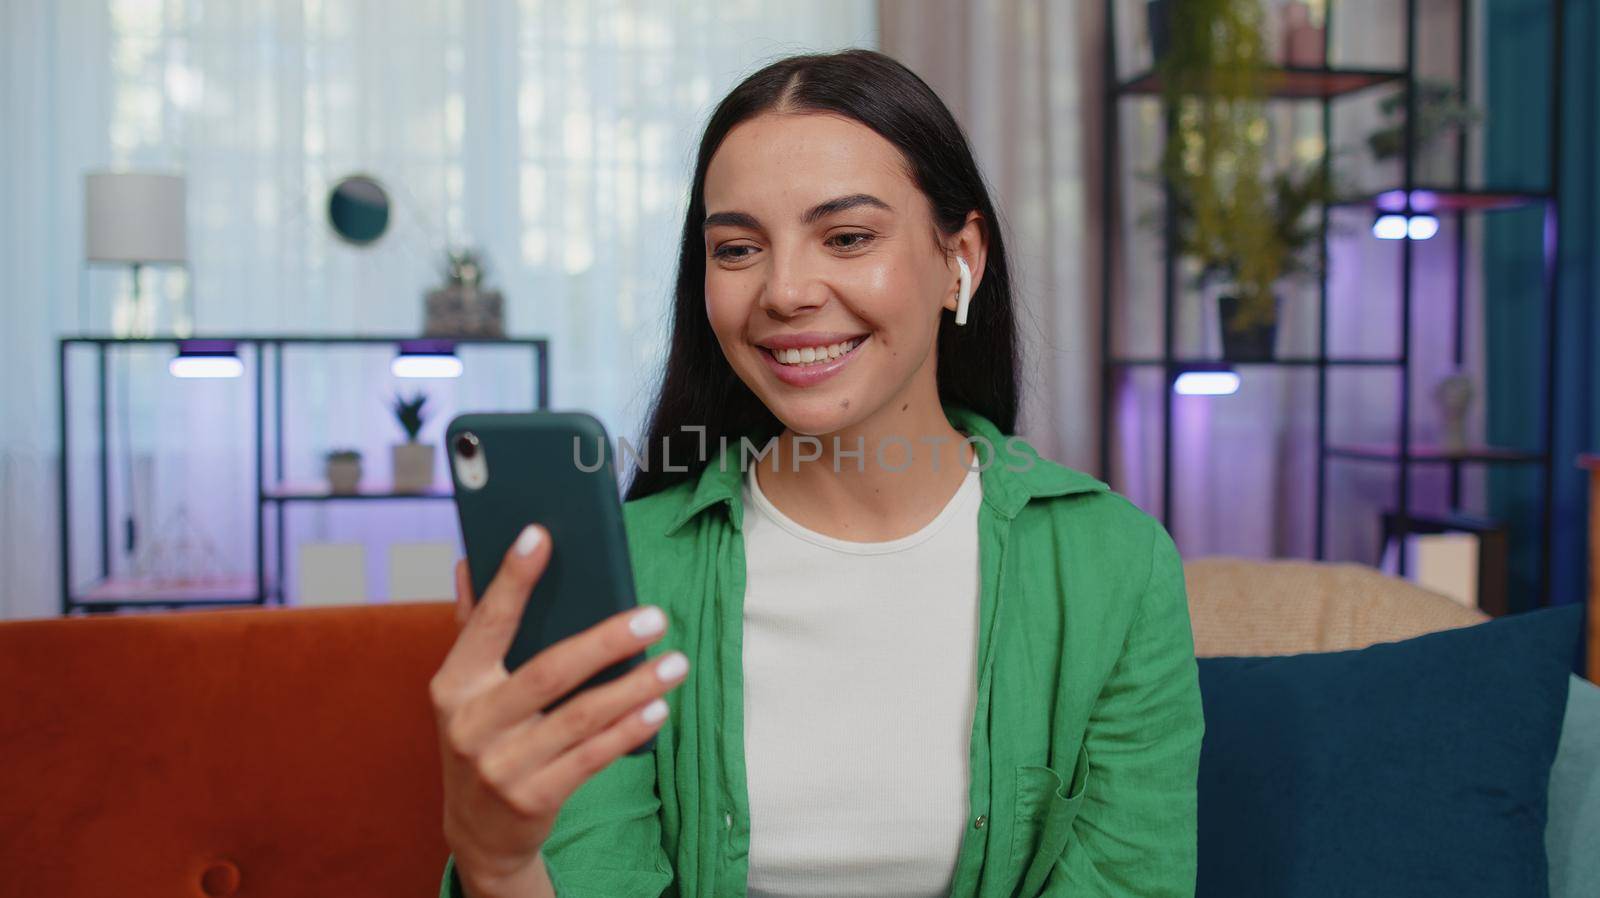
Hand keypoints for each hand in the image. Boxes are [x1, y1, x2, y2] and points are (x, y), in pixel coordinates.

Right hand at [429, 523, 686, 896]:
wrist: (478, 832)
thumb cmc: (484, 737)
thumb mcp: (468, 689)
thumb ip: (473, 626)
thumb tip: (467, 561)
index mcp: (453, 684)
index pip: (487, 622)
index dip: (512, 578)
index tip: (541, 534)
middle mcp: (471, 724)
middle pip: (548, 672)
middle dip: (606, 641)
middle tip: (655, 616)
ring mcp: (500, 766)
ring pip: (581, 717)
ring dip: (635, 686)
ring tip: (675, 662)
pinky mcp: (533, 799)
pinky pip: (592, 757)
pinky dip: (629, 731)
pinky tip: (658, 708)